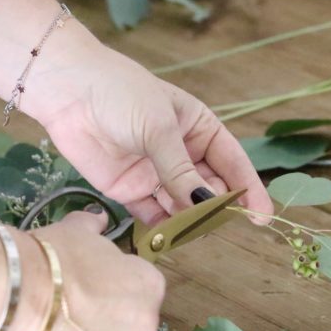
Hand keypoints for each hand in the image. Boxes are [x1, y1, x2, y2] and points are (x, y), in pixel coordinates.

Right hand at [0, 209, 163, 330]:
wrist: (19, 295)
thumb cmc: (54, 257)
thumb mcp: (75, 230)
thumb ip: (92, 226)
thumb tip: (98, 217)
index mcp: (150, 286)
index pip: (139, 287)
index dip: (112, 284)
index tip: (87, 282)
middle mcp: (147, 326)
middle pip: (128, 324)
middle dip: (105, 318)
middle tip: (69, 308)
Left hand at [27, 21, 273, 224]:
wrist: (68, 92)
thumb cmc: (122, 95)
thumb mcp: (159, 129)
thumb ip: (182, 171)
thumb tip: (207, 203)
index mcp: (198, 128)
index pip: (232, 162)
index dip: (248, 189)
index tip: (262, 217)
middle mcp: (181, 153)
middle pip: (208, 188)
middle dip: (216, 207)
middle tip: (220, 224)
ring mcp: (155, 173)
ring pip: (182, 205)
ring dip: (189, 220)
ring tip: (194, 232)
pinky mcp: (128, 189)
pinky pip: (152, 214)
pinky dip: (161, 228)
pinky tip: (169, 237)